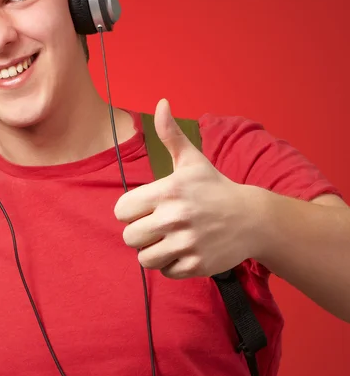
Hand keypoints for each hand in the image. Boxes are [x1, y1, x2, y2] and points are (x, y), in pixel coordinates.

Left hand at [114, 99, 257, 278]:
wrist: (253, 218)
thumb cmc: (215, 188)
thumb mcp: (192, 161)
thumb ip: (170, 134)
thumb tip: (161, 102)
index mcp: (167, 191)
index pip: (121, 211)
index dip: (129, 211)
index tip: (143, 209)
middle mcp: (174, 218)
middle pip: (129, 237)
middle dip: (140, 233)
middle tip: (157, 226)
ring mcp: (186, 244)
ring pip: (144, 258)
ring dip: (153, 251)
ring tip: (168, 240)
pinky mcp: (197, 265)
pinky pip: (165, 272)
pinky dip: (171, 265)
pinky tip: (183, 251)